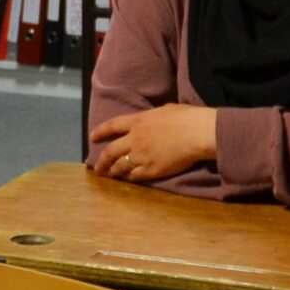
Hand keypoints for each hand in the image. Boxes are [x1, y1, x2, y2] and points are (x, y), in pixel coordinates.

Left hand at [89, 105, 217, 179]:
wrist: (197, 133)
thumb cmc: (187, 117)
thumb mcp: (165, 110)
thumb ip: (154, 116)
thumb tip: (155, 118)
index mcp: (138, 122)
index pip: (112, 126)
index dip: (100, 131)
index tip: (92, 138)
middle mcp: (135, 139)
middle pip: (111, 151)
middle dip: (102, 161)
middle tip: (97, 168)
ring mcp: (142, 156)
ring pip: (120, 166)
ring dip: (113, 171)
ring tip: (109, 176)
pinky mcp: (152, 170)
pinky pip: (135, 176)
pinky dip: (129, 177)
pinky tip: (128, 179)